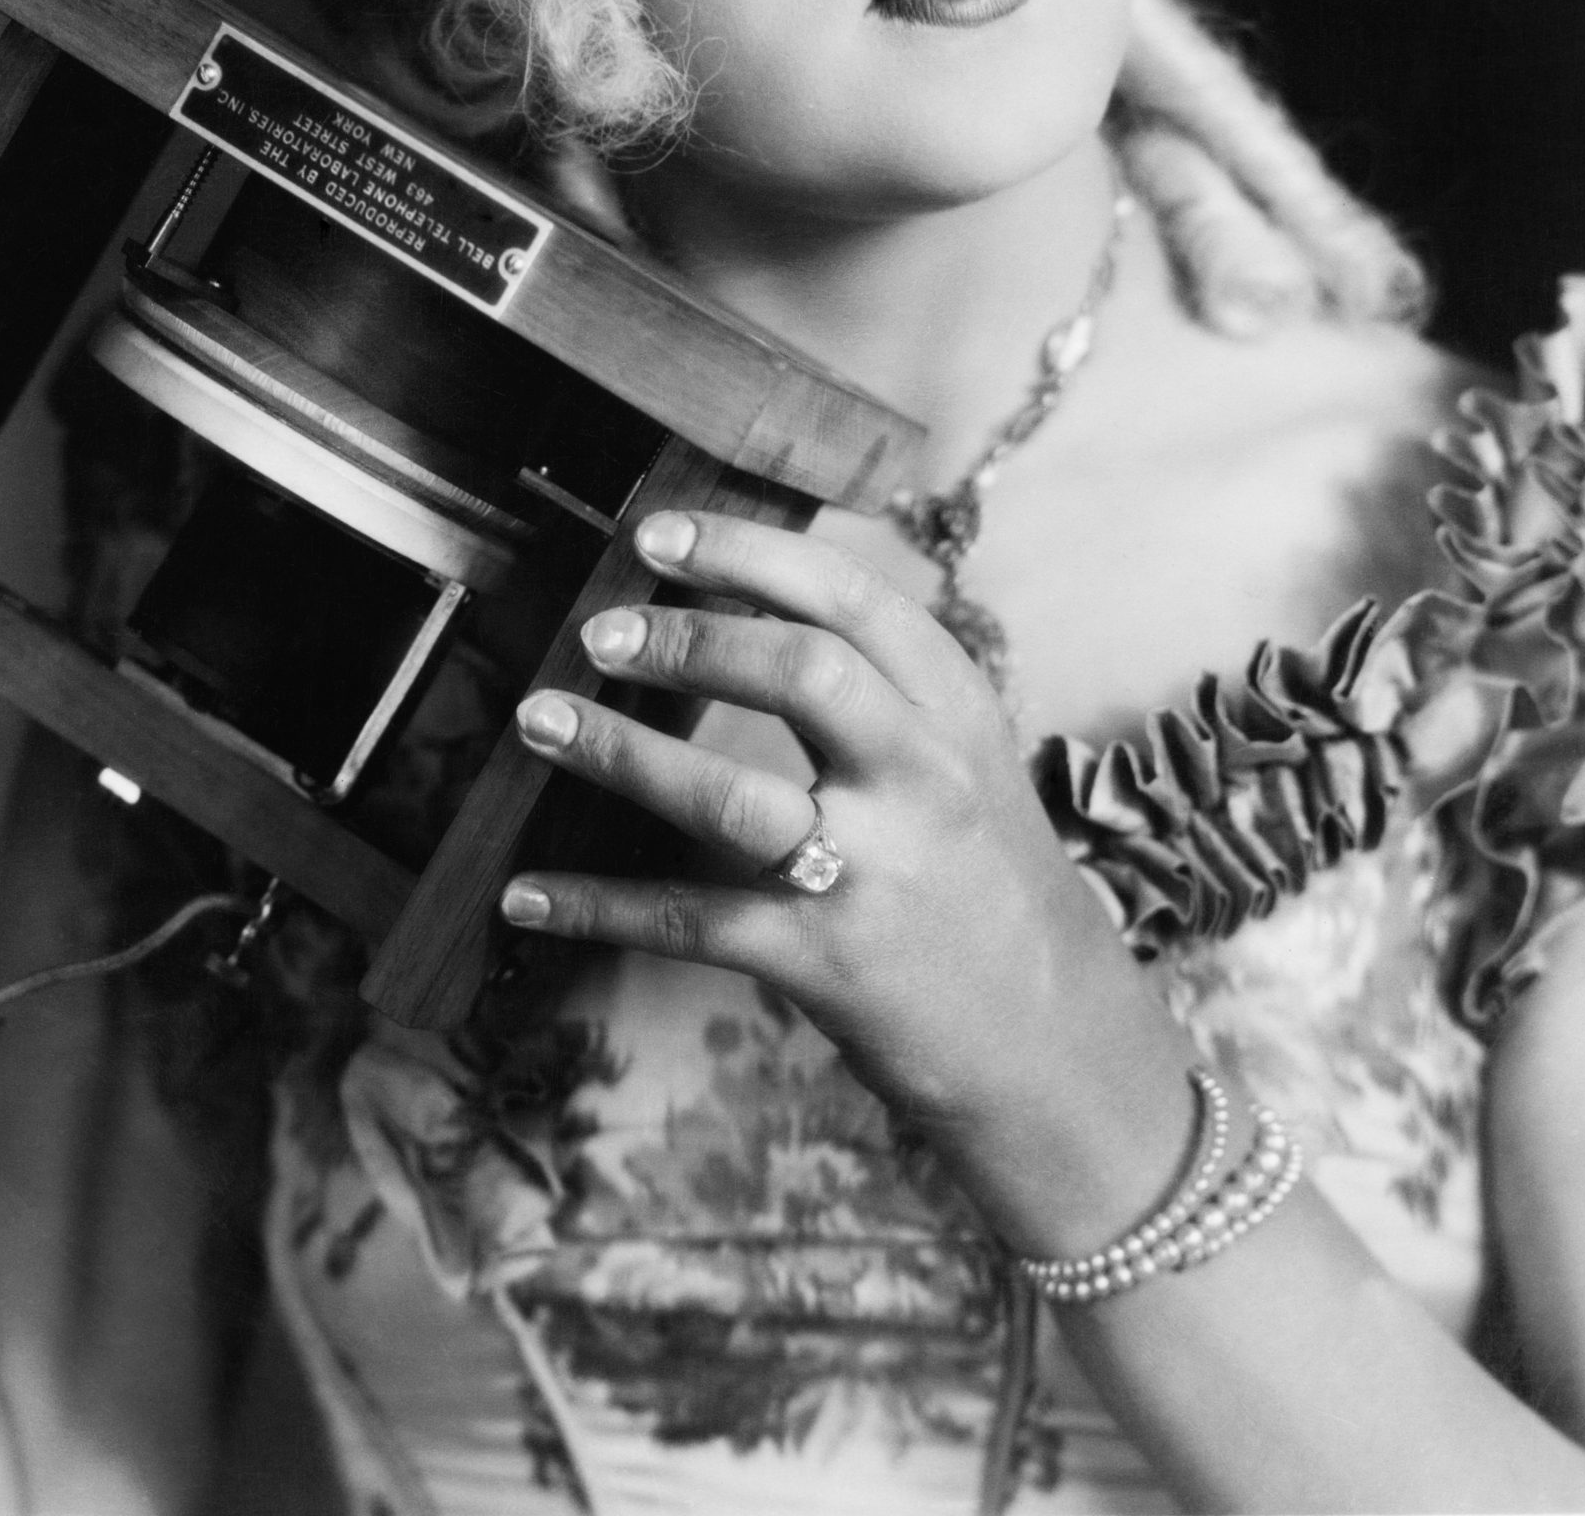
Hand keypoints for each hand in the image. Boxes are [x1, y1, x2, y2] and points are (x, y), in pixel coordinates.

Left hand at [500, 507, 1192, 1241]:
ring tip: (539, 719)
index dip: (746, 552)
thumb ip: (882, 689)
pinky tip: (525, 893)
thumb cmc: (987, 883)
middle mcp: (921, 777)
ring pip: (729, 796)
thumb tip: (742, 600)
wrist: (1058, 1050)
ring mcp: (872, 872)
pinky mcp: (823, 962)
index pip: (849, 597)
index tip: (659, 535)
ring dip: (619, 752)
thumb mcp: (967, 762)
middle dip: (687, 638)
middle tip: (599, 630)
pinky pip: (689, 921)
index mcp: (954, 710)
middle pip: (799, 672)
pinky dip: (597, 905)